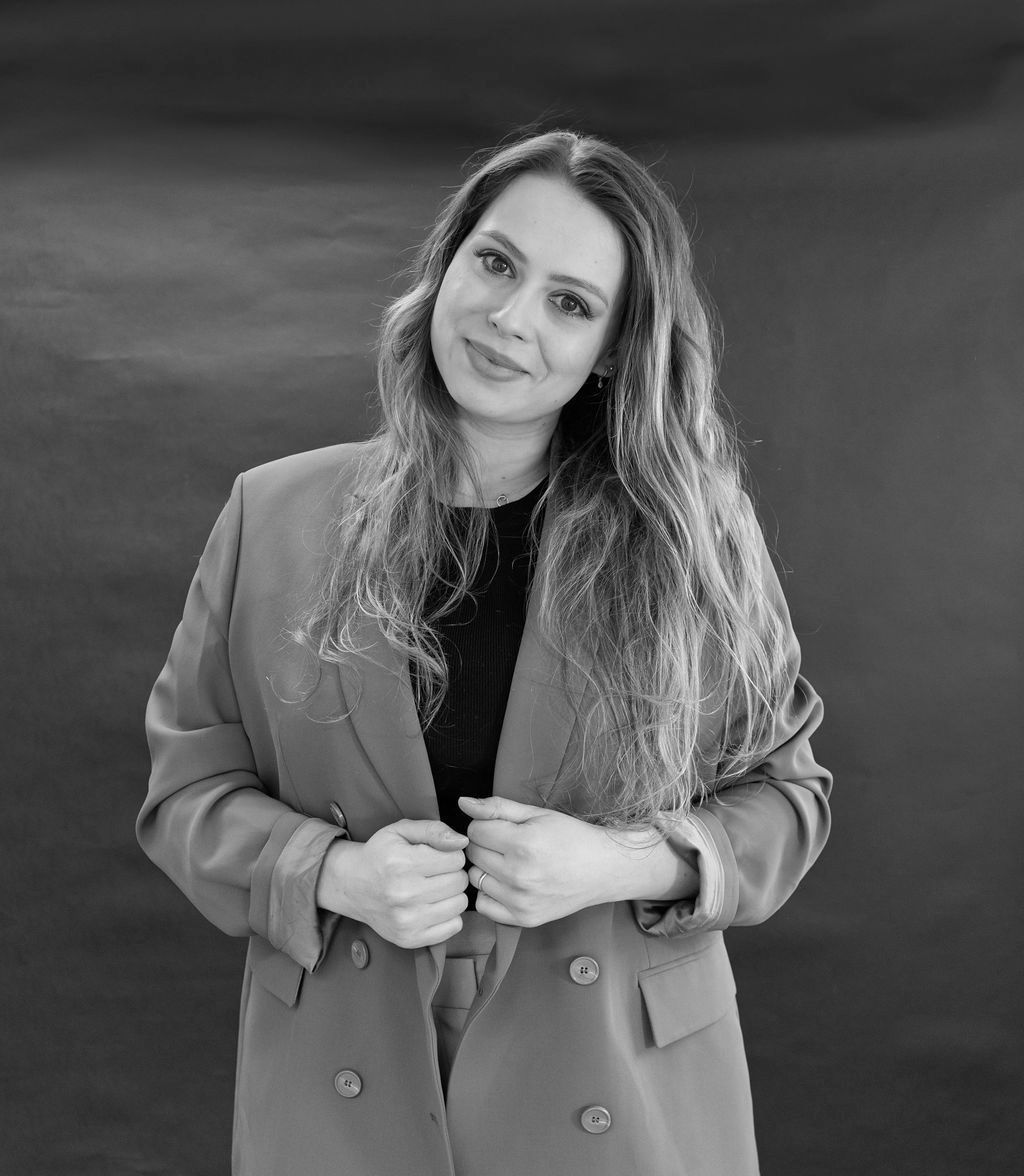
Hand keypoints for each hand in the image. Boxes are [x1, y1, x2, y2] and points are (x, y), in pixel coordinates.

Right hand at [316, 820, 468, 948]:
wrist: (352, 885)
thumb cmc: (381, 854)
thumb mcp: (401, 830)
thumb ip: (434, 829)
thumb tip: (463, 841)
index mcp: (402, 863)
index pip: (456, 859)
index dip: (450, 854)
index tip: (437, 856)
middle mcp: (403, 894)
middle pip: (460, 881)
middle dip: (452, 873)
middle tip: (434, 872)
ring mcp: (406, 920)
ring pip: (460, 904)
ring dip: (452, 894)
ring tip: (434, 888)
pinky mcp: (410, 939)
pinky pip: (453, 927)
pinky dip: (449, 915)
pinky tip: (433, 906)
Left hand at [458, 796, 619, 926]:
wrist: (603, 868)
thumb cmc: (572, 837)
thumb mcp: (537, 814)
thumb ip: (497, 807)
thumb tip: (463, 803)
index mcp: (523, 844)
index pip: (475, 831)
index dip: (486, 824)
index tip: (502, 827)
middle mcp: (519, 876)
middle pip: (473, 854)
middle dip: (485, 844)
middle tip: (508, 844)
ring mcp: (520, 901)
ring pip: (475, 879)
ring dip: (486, 869)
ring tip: (509, 862)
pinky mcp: (523, 919)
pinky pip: (483, 905)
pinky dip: (490, 893)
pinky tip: (507, 883)